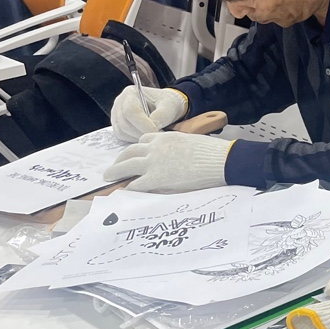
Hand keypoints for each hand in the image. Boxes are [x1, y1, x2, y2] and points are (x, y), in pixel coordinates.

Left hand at [103, 131, 233, 192]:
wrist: (220, 160)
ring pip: (126, 165)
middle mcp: (155, 148)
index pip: (144, 140)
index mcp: (165, 137)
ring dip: (115, 171)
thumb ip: (177, 147)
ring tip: (109, 176)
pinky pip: (136, 183)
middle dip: (120, 159)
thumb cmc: (212, 152)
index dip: (138, 149)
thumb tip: (176, 156)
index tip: (135, 154)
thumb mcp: (190, 142)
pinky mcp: (157, 178)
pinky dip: (129, 187)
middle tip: (115, 166)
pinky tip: (125, 191)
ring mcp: (154, 163)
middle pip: (130, 151)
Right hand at [110, 86, 187, 141]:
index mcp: (131, 93)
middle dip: (141, 132)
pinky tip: (146, 135)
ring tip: (153, 134)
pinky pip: (122, 136)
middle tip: (156, 135)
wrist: (165, 107)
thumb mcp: (169, 107)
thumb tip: (152, 127)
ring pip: (122, 131)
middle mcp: (120, 103)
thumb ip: (161, 116)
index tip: (156, 131)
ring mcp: (116, 114)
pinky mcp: (118, 125)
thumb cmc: (167, 104)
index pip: (131, 110)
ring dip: (138, 137)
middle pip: (124, 122)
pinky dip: (134, 139)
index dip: (142, 123)